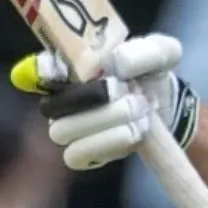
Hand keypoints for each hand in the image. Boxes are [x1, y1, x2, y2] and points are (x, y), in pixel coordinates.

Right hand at [9, 34, 199, 170]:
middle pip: (52, 104)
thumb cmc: (153, 74)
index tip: (60, 70)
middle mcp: (61, 97)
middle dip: (92, 98)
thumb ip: (143, 52)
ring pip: (63, 130)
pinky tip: (133, 132)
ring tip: (140, 112)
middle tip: (129, 91)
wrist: (167, 107)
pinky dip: (107, 143)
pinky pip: (75, 155)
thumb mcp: (160, 54)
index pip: (39, 68)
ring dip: (106, 121)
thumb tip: (116, 63)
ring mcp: (68, 127)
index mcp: (70, 67)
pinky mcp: (81, 155)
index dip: (42, 70)